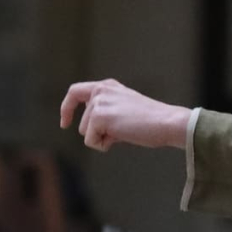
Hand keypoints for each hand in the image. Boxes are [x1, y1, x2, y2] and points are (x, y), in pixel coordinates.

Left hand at [59, 80, 192, 151]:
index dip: (67, 109)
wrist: (166, 122)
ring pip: (86, 134)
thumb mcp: (124, 110)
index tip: (65, 124)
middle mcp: (100, 91)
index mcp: (107, 87)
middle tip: (123, 131)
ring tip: (126, 132)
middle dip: (98, 134)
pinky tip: (122, 137)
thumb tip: (89, 132)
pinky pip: (91, 142)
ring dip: (103, 139)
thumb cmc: (151, 122)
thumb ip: (106, 113)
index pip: (75, 92)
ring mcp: (99, 102)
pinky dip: (105, 145)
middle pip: (82, 124)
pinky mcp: (99, 116)